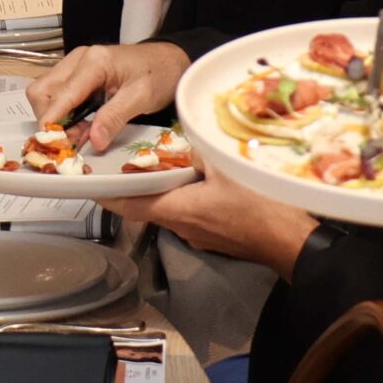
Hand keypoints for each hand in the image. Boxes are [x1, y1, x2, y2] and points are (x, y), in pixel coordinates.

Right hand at [27, 42, 190, 149]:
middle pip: (42, 91)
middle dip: (50, 120)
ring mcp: (76, 65)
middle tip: (72, 140)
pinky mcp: (78, 74)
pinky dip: (64, 114)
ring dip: (57, 118)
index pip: (60, 94)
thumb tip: (94, 141)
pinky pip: (58, 95)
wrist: (170, 60)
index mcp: (94, 62)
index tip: (52, 145)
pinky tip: (83, 125)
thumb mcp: (142, 97)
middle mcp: (78, 60)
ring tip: (81, 134)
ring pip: (45, 93)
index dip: (52, 122)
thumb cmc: (160, 73)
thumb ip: (115, 117)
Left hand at [107, 161, 318, 276]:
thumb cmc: (263, 207)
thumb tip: (189, 139)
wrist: (293, 243)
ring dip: (164, 190)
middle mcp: (183, 226)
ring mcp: (199, 235)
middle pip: (147, 205)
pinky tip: (201, 179)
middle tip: (126, 162)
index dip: (107, 192)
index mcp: (179, 209)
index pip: (130, 203)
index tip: (88, 180)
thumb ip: (203, 150)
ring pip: (171, 208)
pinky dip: (187, 196)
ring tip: (165, 163)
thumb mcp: (230, 167)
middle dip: (135, 185)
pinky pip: (191, 213)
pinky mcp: (215, 236)